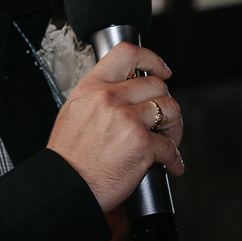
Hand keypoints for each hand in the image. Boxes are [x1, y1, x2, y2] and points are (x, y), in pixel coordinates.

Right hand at [48, 41, 184, 211]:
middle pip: (156, 85)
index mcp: (92, 87)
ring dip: (175, 126)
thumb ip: (98, 96)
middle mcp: (110, 98)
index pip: (128, 53)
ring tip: (169, 139)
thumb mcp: (74, 112)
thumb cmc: (68, 157)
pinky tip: (171, 165)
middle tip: (164, 119)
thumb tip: (123, 92)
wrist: (66, 187)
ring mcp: (128, 119)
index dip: (152, 59)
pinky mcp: (142, 143)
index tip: (162, 71)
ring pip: (170, 109)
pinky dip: (174, 159)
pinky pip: (170, 147)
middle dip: (166, 102)